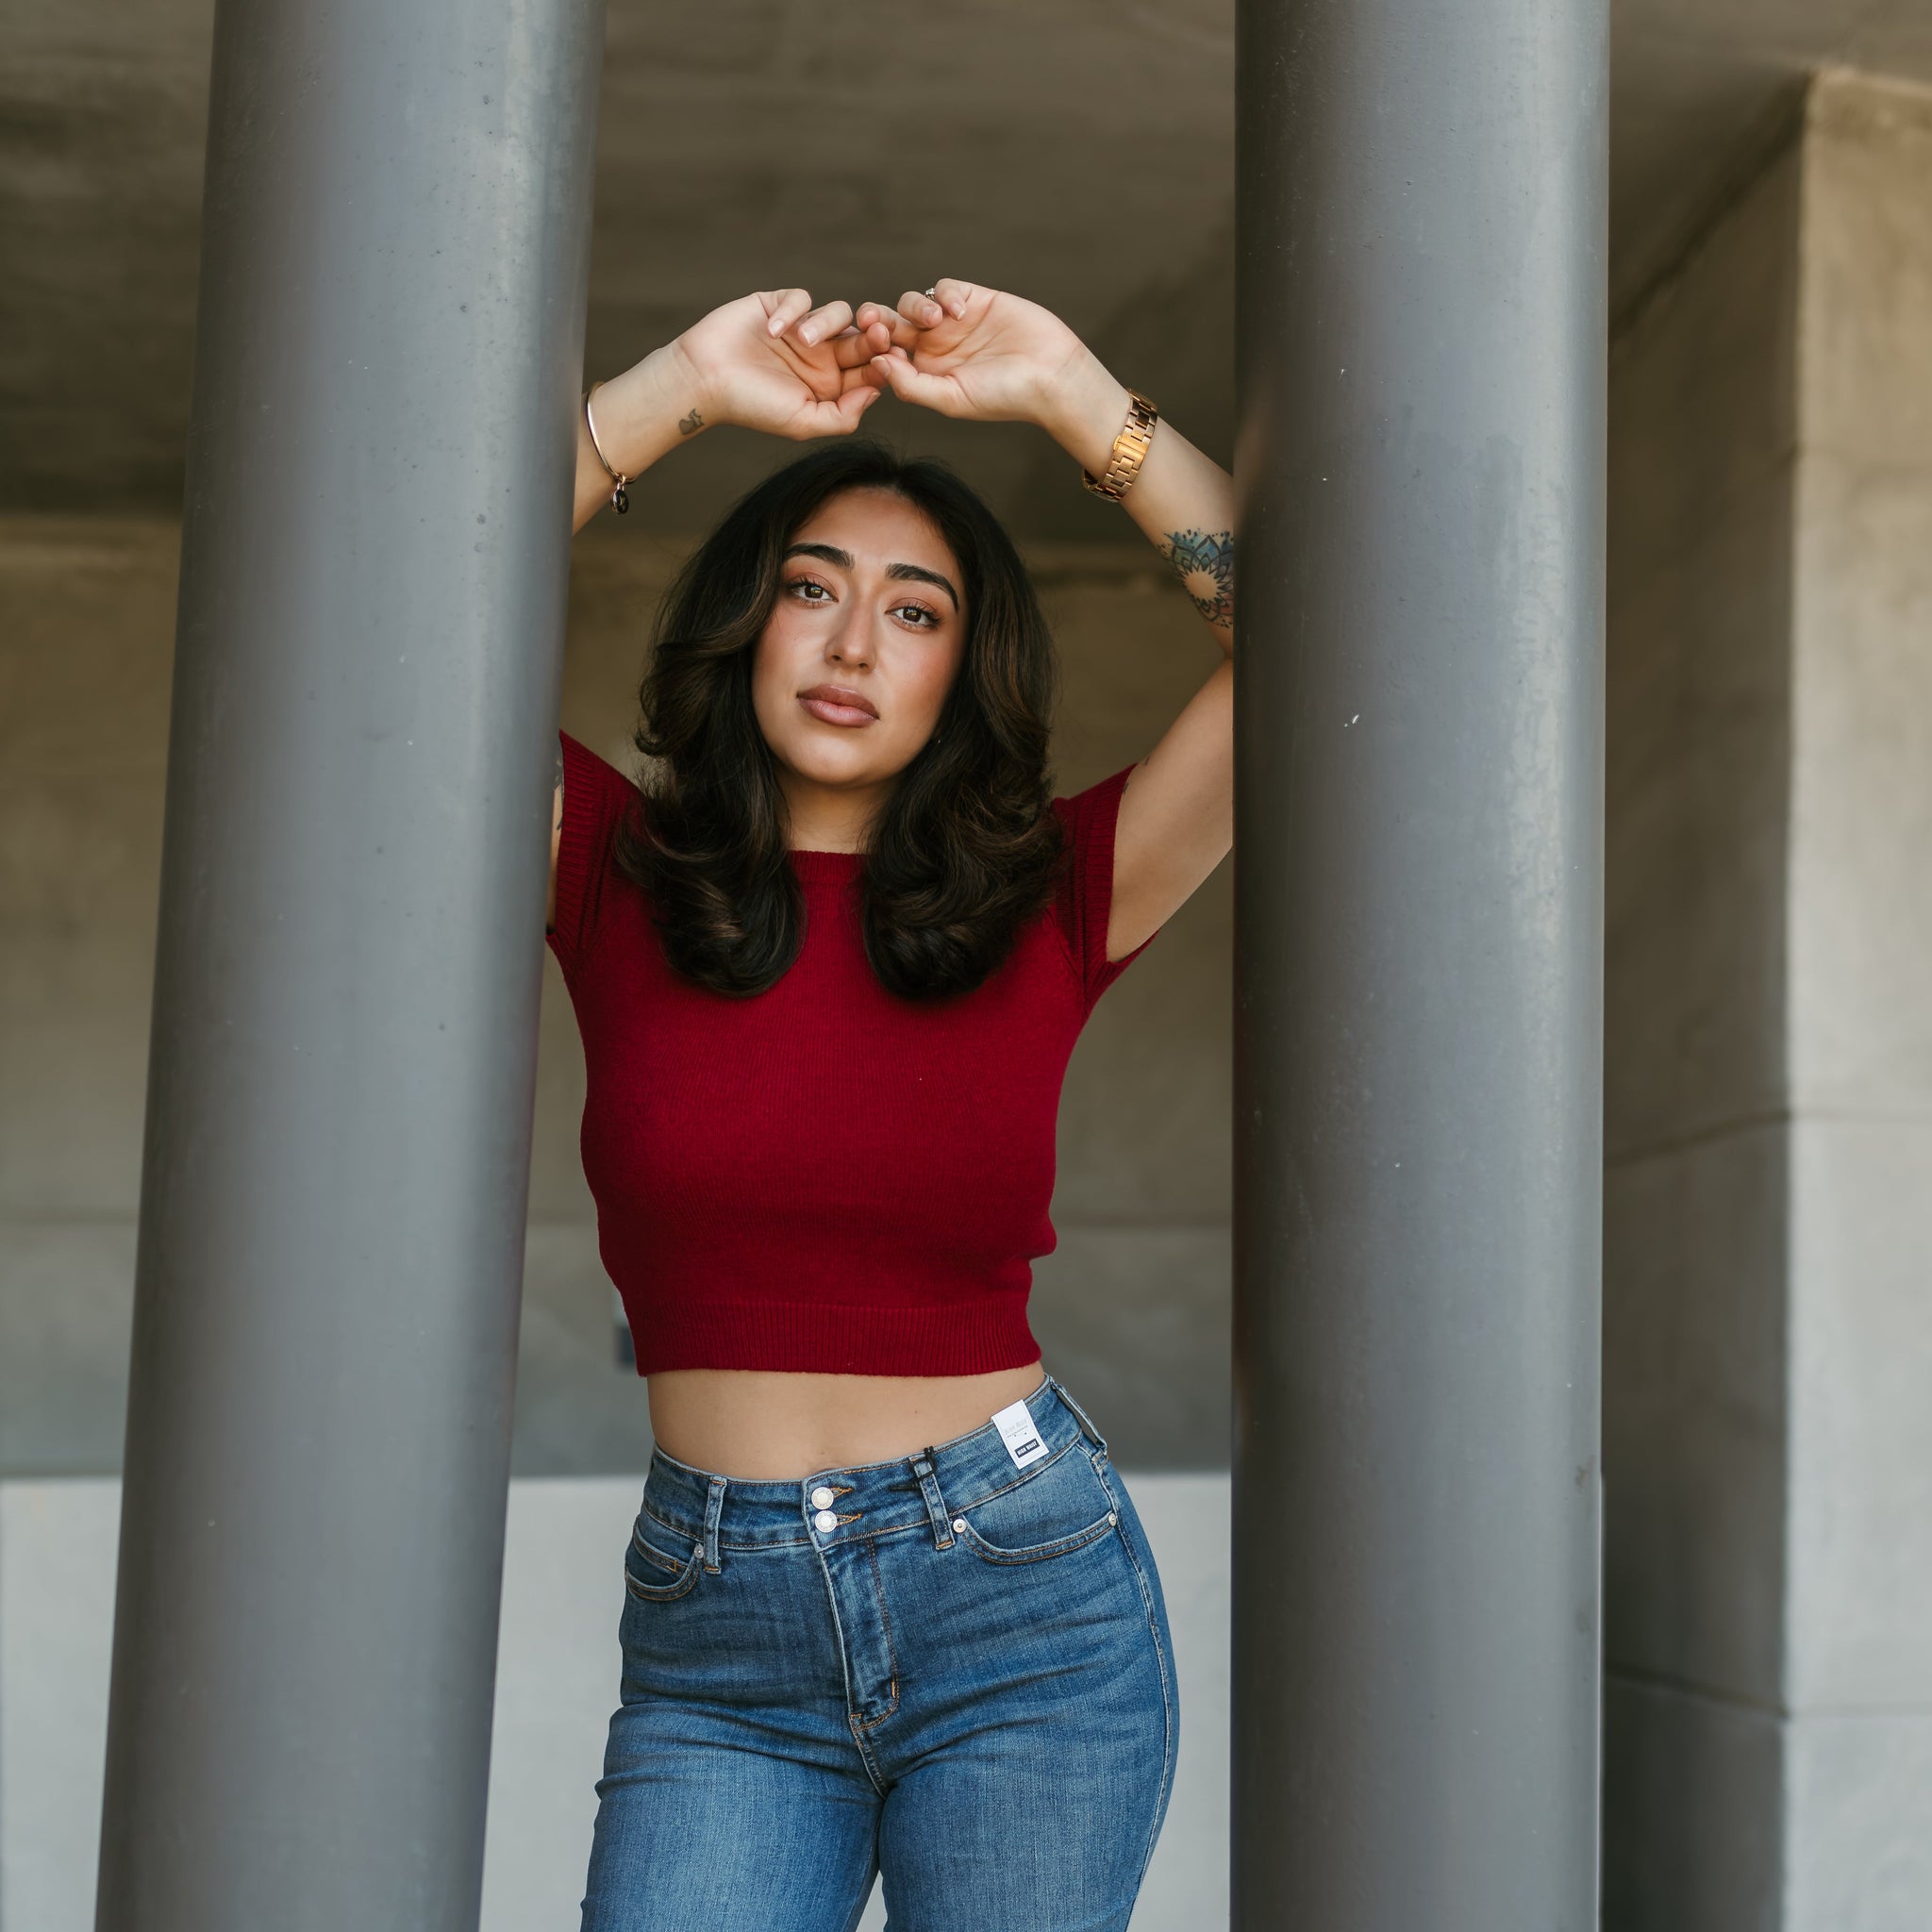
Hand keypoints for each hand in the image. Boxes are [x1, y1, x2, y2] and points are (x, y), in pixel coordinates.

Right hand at [671, 290, 891, 441]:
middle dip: (873, 335)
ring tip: (800, 339)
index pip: (869, 370)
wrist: (704, 380)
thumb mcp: (803, 422)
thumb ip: (842, 415)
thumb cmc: (752, 406)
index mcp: (832, 385)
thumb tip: (877, 393)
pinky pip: (801, 298)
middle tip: (879, 333)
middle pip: (862, 338)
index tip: (891, 359)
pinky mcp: (780, 306)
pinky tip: (772, 330)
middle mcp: (821, 356)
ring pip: (837, 314)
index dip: (884, 362)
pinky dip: (791, 310)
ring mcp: (802, 329)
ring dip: (825, 323)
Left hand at [854, 280, 1113, 439]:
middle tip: (871, 319)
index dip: (872, 346)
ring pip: (913, 303)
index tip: (872, 343)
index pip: (885, 355)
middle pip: (891, 324)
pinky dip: (946, 294)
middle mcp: (934, 347)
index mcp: (924, 374)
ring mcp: (952, 322)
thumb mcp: (952, 399)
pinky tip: (960, 311)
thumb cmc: (1003, 397)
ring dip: (915, 308)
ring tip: (935, 321)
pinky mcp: (973, 299)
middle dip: (877, 319)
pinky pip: (945, 288)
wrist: (1051, 375)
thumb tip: (876, 364)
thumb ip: (912, 385)